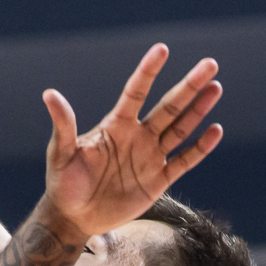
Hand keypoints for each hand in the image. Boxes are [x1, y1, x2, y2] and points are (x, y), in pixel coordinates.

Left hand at [39, 45, 222, 243]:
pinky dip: (200, 147)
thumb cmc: (63, 182)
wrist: (73, 216)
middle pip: (169, 106)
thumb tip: (49, 94)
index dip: (149, 71)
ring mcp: (150, 157)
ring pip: (181, 128)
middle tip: (210, 64)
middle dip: (189, 85)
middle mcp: (137, 136)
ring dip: (199, 109)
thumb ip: (63, 124)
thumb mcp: (60, 152)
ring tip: (216, 87)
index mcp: (115, 125)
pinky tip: (215, 129)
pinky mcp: (158, 180)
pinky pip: (184, 160)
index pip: (136, 92)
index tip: (162, 49)